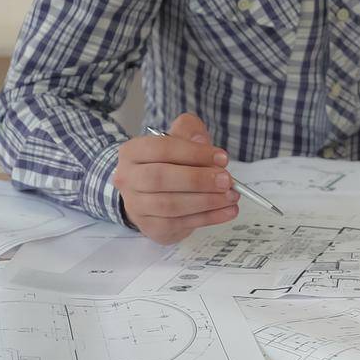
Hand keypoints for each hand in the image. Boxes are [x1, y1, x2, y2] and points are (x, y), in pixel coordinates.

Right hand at [113, 112, 238, 244]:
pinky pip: (180, 224)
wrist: (152, 193)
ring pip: (170, 205)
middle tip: (227, 180)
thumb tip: (201, 142)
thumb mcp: (179, 138)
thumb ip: (189, 132)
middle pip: (160, 179)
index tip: (222, 158)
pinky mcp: (150, 227)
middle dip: (199, 180)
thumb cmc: (169, 162)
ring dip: (206, 201)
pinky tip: (227, 211)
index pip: (161, 149)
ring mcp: (136, 206)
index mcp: (132, 152)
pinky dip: (208, 218)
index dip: (194, 153)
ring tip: (231, 196)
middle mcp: (128, 179)